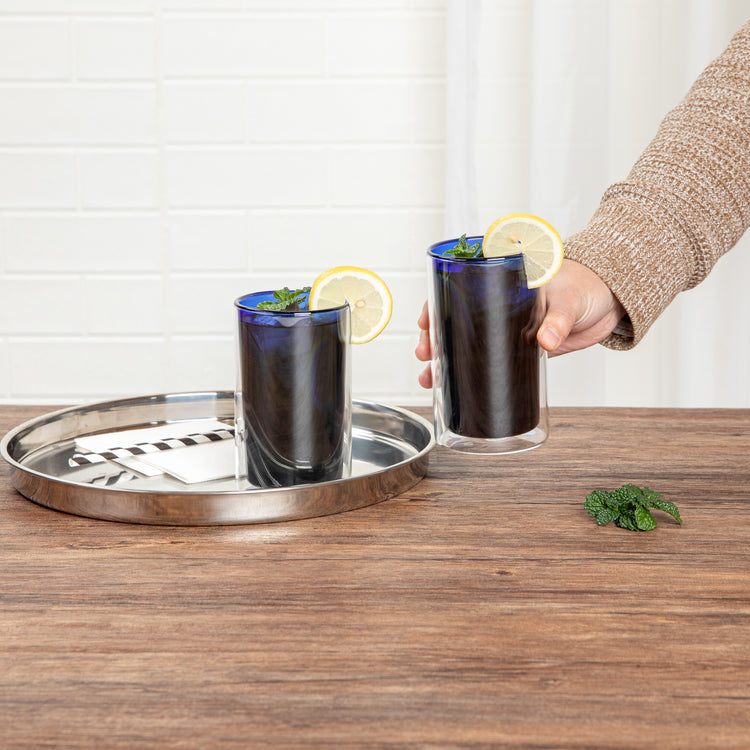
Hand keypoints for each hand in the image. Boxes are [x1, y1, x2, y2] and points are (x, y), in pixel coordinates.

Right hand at [415, 259, 624, 388]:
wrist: (611, 301)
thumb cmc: (587, 285)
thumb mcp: (569, 298)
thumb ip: (557, 320)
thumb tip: (545, 341)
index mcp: (503, 282)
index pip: (458, 289)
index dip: (436, 305)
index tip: (425, 321)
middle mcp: (498, 305)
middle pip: (455, 320)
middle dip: (434, 339)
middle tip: (426, 356)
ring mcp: (507, 328)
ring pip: (468, 343)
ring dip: (447, 361)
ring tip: (432, 379)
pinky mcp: (521, 348)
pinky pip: (491, 360)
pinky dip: (474, 372)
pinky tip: (458, 387)